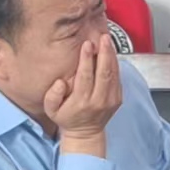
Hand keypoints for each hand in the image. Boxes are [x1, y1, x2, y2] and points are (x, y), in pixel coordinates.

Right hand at [43, 36, 122, 154]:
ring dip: (112, 55)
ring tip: (108, 40)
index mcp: (82, 101)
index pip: (86, 76)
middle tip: (103, 37)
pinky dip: (116, 63)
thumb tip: (59, 82)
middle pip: (104, 72)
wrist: (85, 133)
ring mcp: (111, 99)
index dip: (87, 59)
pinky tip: (111, 52)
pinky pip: (118, 78)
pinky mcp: (118, 98)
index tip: (87, 44)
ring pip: (114, 73)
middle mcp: (99, 100)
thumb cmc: (66, 118)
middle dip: (104, 53)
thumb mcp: (51, 110)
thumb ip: (52, 96)